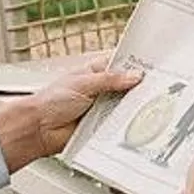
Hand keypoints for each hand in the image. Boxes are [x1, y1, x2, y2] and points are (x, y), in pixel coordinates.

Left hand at [0, 62, 141, 167]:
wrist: (39, 129)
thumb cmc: (51, 101)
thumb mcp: (84, 83)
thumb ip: (111, 80)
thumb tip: (135, 76)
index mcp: (95, 72)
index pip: (121, 64)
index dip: (136, 65)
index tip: (153, 67)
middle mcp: (101, 89)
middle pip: (127, 87)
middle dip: (138, 88)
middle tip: (154, 87)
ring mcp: (102, 108)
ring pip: (125, 106)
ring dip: (132, 107)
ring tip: (146, 104)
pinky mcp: (103, 126)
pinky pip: (119, 124)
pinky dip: (125, 124)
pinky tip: (133, 122)